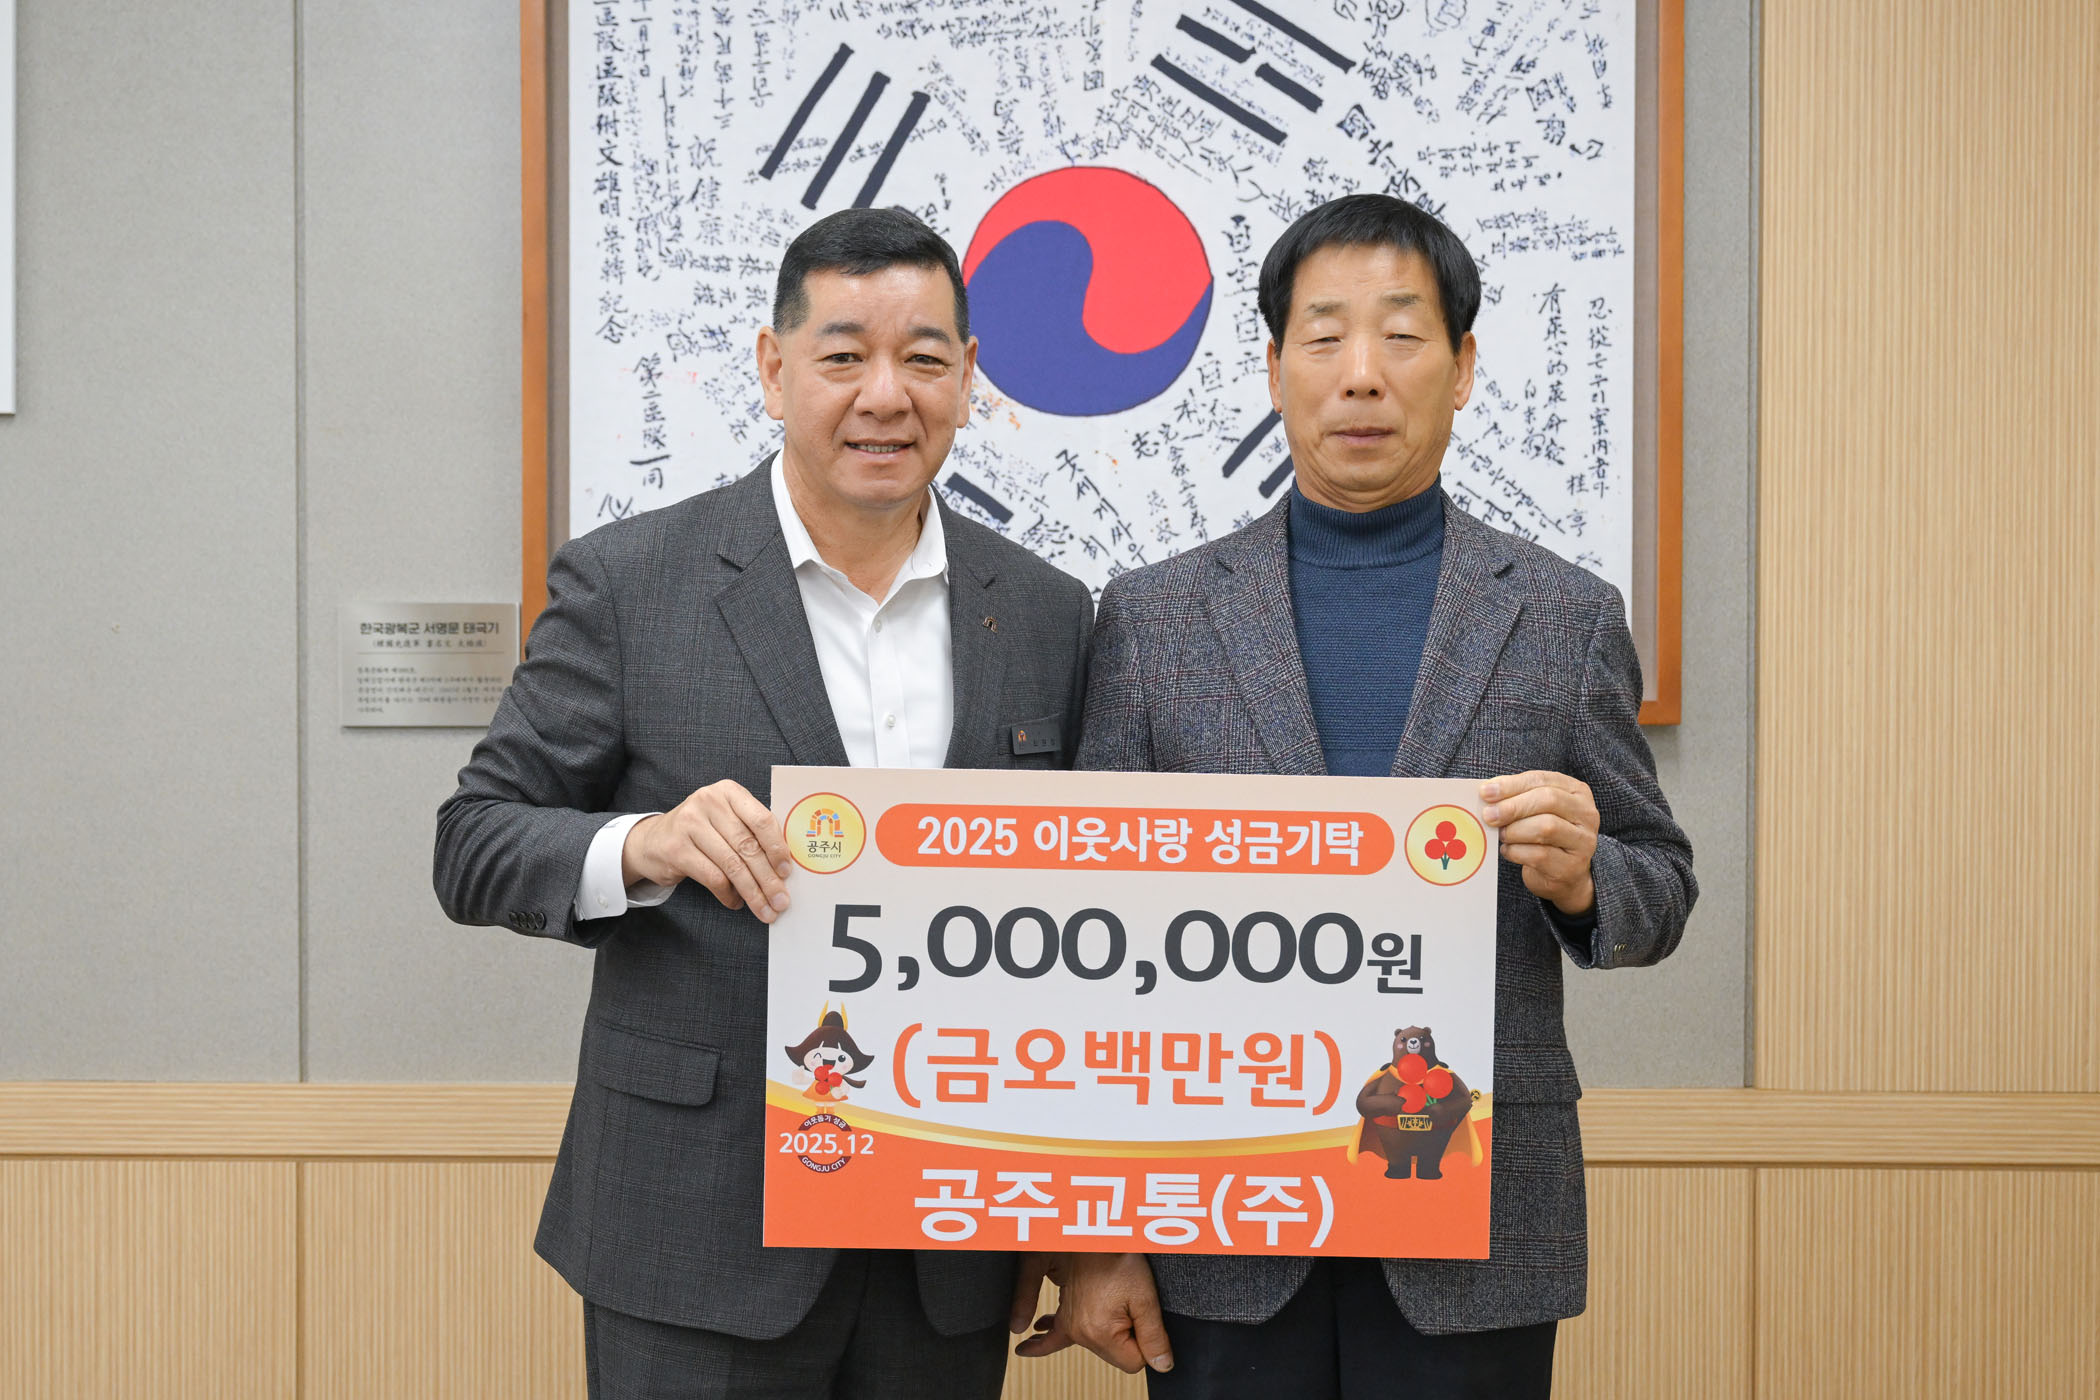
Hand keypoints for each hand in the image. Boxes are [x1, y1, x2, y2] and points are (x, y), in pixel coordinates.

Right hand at [620, 779, 793, 920]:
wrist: (652, 840)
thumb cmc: (702, 831)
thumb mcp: (726, 819)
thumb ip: (752, 832)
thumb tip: (784, 867)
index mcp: (728, 792)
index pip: (761, 819)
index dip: (777, 848)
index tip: (787, 872)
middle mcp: (708, 802)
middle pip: (748, 846)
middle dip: (768, 879)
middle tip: (781, 901)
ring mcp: (689, 824)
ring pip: (732, 865)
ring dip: (752, 892)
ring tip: (764, 909)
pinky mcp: (676, 849)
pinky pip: (713, 877)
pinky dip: (728, 894)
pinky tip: (736, 902)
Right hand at [1014, 1252, 1173, 1373]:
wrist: (1092, 1232)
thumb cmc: (1118, 1257)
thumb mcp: (1145, 1296)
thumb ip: (1153, 1334)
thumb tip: (1161, 1364)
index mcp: (1100, 1333)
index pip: (1133, 1362)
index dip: (1147, 1344)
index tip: (1144, 1317)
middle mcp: (1079, 1333)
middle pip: (1114, 1355)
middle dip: (1128, 1338)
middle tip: (1131, 1304)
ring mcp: (1069, 1324)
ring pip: (1098, 1346)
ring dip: (1109, 1335)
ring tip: (1113, 1324)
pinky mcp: (1064, 1313)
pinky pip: (1053, 1337)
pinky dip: (1046, 1341)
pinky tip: (1031, 1346)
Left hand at [1480, 770, 1598, 915]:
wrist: (1563, 874)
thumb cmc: (1544, 836)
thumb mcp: (1534, 811)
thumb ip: (1516, 798)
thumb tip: (1487, 792)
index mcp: (1576, 791)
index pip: (1542, 780)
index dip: (1511, 785)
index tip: (1485, 792)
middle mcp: (1586, 814)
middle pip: (1548, 800)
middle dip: (1513, 807)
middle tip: (1489, 815)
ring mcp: (1583, 841)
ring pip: (1546, 827)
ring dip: (1514, 830)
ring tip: (1502, 835)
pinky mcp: (1572, 866)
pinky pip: (1539, 855)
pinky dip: (1516, 851)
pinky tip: (1508, 850)